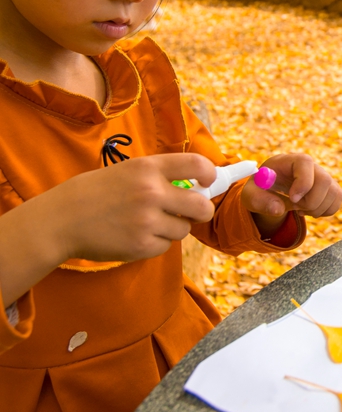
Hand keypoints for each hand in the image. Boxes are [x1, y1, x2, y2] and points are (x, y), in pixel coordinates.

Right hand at [53, 153, 217, 261]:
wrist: (60, 220)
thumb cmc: (98, 192)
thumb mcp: (129, 171)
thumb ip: (162, 175)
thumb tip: (200, 186)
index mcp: (148, 168)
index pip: (198, 165)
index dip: (211, 174)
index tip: (209, 181)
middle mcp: (151, 192)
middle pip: (202, 207)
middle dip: (201, 211)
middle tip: (191, 211)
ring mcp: (146, 221)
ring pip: (184, 229)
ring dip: (173, 228)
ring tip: (148, 222)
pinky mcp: (141, 246)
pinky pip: (166, 246)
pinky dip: (156, 243)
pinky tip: (135, 235)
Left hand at [241, 154, 341, 225]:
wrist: (272, 189)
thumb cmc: (261, 188)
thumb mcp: (251, 194)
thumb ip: (259, 201)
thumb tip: (278, 210)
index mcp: (291, 160)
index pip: (305, 163)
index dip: (303, 182)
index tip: (292, 199)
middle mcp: (312, 166)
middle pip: (325, 181)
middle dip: (310, 201)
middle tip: (295, 206)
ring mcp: (324, 176)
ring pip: (334, 194)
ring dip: (316, 209)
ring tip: (299, 208)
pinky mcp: (331, 188)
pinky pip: (337, 202)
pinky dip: (324, 212)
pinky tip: (309, 209)